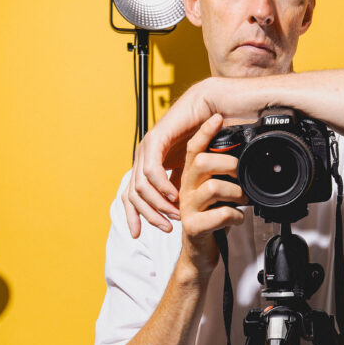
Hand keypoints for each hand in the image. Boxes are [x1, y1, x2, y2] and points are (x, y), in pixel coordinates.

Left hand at [122, 82, 215, 235]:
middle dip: (148, 216)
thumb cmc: (205, 135)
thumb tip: (179, 204)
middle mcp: (144, 158)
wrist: (212, 109)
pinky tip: (175, 196)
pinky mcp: (155, 140)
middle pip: (132, 196)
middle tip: (166, 227)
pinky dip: (162, 186)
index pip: (131, 196)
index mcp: (150, 165)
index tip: (139, 235)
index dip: (134, 216)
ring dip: (157, 204)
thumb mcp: (191, 169)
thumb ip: (181, 184)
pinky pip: (152, 170)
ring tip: (175, 214)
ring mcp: (147, 149)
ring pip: (140, 186)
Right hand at [177, 114, 246, 272]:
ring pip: (214, 187)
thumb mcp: (216, 195)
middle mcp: (185, 190)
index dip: (204, 132)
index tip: (218, 118)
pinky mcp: (194, 227)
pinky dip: (236, 216)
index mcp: (190, 179)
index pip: (193, 149)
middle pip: (202, 163)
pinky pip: (222, 214)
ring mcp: (188, 208)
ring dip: (236, 193)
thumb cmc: (210, 221)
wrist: (198, 254)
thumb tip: (245, 159)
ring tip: (242, 200)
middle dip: (228, 164)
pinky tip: (237, 219)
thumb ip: (223, 177)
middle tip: (240, 174)